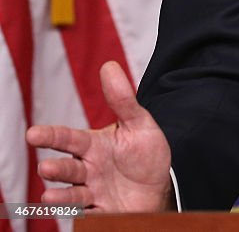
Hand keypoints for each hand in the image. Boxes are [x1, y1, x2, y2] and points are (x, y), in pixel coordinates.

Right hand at [25, 61, 172, 211]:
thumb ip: (123, 99)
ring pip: (72, 195)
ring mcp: (93, 192)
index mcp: (93, 146)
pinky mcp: (103, 211)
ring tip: (48, 196)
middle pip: (68, 169)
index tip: (33, 134)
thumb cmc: (144, 153)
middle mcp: (88, 169)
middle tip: (46, 167)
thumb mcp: (139, 124)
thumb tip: (109, 66)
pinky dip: (82, 216)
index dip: (51, 136)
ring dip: (60, 197)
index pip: (69, 139)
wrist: (159, 184)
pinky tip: (79, 214)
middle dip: (56, 169)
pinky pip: (90, 215)